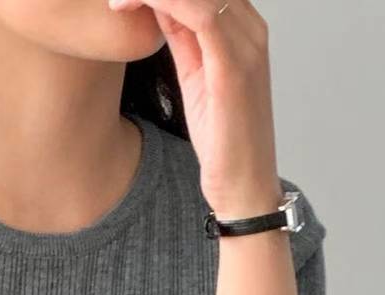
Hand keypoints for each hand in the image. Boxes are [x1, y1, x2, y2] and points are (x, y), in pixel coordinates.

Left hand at [109, 0, 282, 217]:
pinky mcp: (233, 69)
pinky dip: (165, 2)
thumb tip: (158, 7)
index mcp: (243, 27)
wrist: (244, 186)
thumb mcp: (196, 76)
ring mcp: (246, 46)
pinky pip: (201, 15)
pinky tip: (133, 4)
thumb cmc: (221, 139)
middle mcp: (250, 28)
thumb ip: (183, 37)